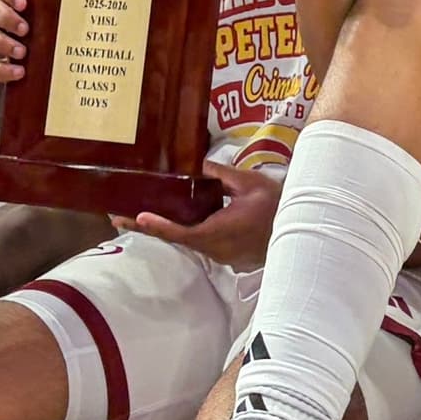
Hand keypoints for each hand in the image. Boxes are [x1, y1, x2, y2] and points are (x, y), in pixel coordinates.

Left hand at [130, 163, 283, 265]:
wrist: (303, 230)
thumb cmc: (277, 206)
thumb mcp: (250, 183)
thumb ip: (221, 175)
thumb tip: (198, 165)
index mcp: (218, 232)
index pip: (181, 233)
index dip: (158, 227)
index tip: (136, 219)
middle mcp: (215, 248)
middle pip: (177, 239)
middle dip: (149, 227)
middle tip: (117, 217)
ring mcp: (221, 255)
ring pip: (188, 240)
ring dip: (165, 228)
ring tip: (137, 214)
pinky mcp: (227, 254)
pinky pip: (200, 241)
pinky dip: (183, 230)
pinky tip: (173, 217)